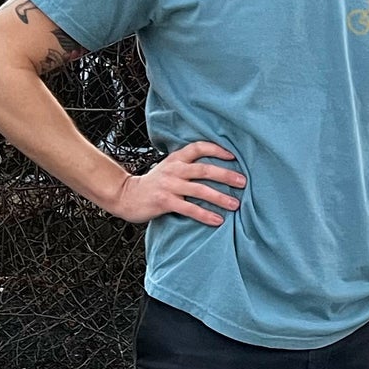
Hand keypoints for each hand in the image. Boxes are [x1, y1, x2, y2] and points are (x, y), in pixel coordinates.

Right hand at [110, 140, 244, 225]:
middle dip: (226, 175)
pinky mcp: (164, 201)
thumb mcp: (169, 168)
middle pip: (204, 169)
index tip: (234, 156)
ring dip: (220, 197)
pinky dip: (205, 214)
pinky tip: (218, 220)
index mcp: (176, 159)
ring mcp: (169, 185)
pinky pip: (189, 208)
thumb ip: (188, 166)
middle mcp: (174, 169)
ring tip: (236, 205)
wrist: (125, 195)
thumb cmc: (154, 184)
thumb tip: (219, 170)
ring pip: (199, 189)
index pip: (198, 147)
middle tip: (243, 182)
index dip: (217, 149)